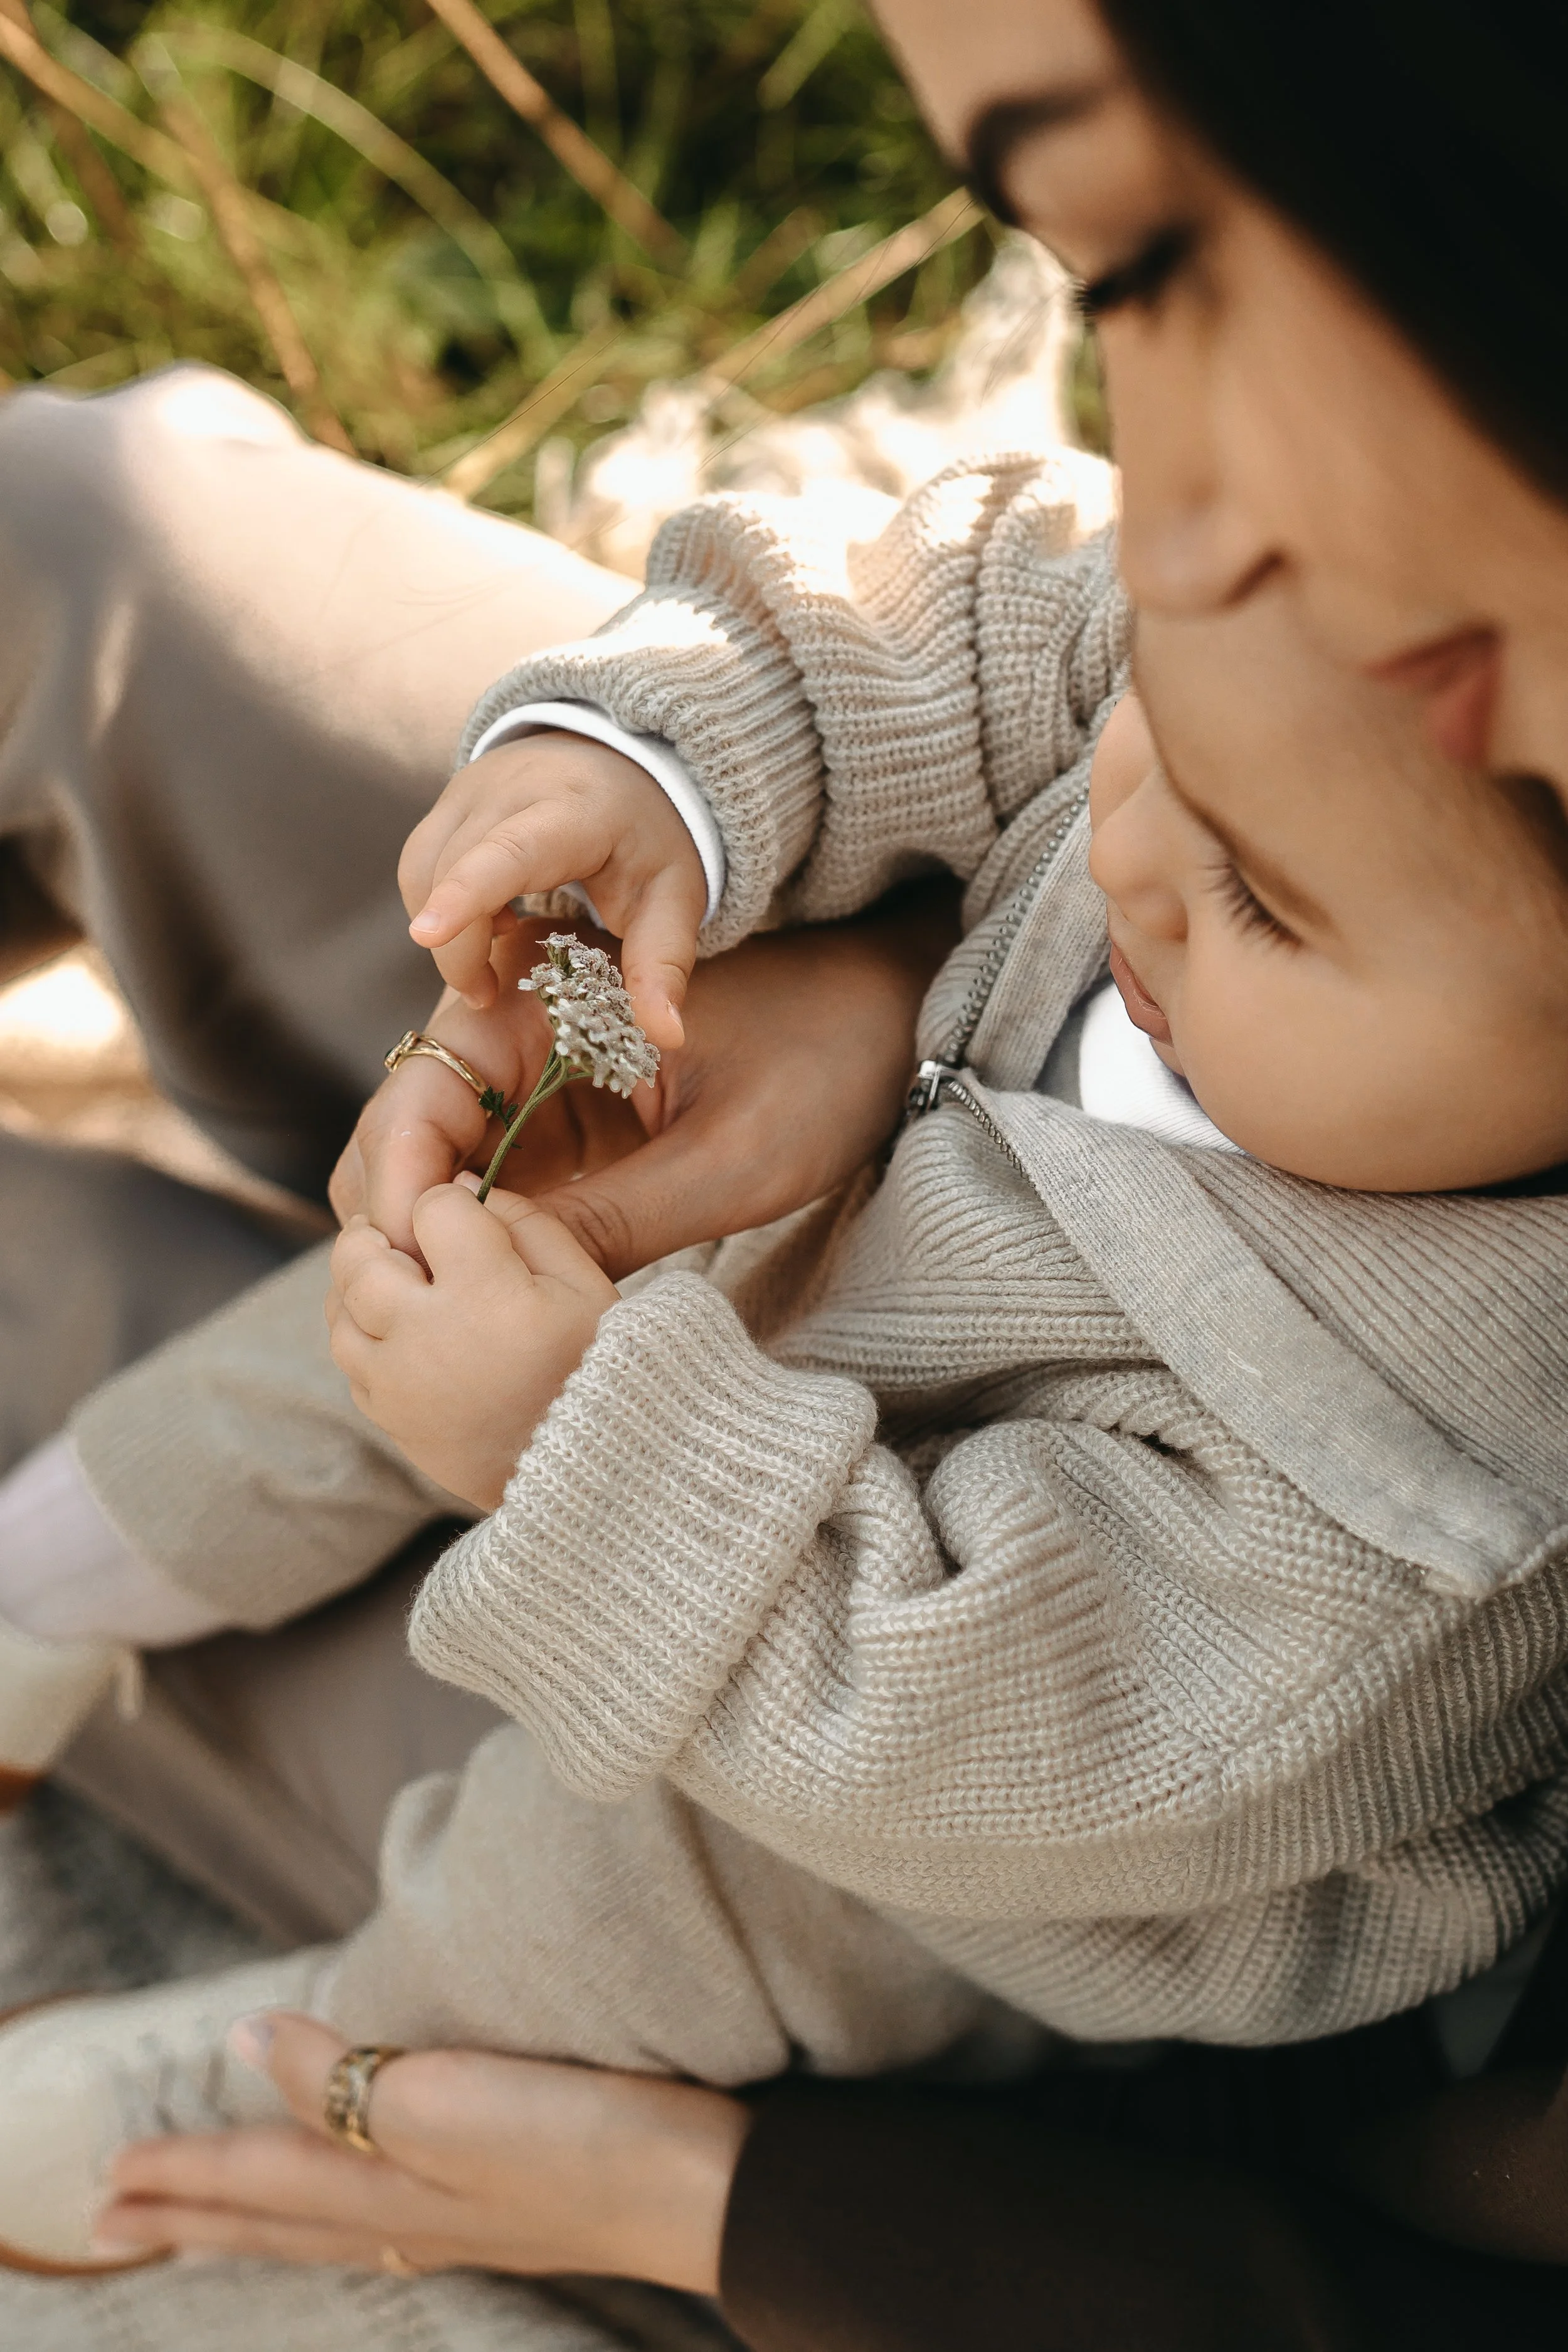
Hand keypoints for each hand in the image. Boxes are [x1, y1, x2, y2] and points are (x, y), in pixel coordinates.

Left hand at [97, 2012, 749, 2289]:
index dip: (181, 2172)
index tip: (106, 2176)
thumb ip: (342, 2075)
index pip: (256, 2178)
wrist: (705, 2192)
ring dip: (253, 2221)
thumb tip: (251, 2041)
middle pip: (274, 2218)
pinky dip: (334, 2223)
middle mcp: (409, 2215)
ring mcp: (460, 2222)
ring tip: (208, 2220)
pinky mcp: (507, 2210)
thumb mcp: (445, 2099)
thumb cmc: (581, 2141)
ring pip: (323, 2228)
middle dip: (192, 2215)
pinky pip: (380, 2229)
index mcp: (385, 2187)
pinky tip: (355, 2221)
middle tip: (112, 2224)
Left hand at [327, 1183, 616, 1508]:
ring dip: (361, 1285)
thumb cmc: (597, 1370)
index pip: (432, 1209)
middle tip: (405, 1234)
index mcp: (484, 1293)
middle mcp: (425, 1335)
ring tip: (398, 1278)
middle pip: (360, 1256)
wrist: (588, 1472)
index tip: (468, 1218)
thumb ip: (529, 1223)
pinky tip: (403, 1331)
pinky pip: (352, 1363)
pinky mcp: (391, 1418)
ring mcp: (399, 1382)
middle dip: (379, 1233)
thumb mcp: (585, 1285)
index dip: (450, 1203)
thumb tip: (467, 1190)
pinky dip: (365, 1336)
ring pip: (340, 1311)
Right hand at [332, 881, 960, 1276]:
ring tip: (445, 1324)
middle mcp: (526, 1033)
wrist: (903, 1020)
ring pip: (448, 1168)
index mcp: (546, 996)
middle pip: (414, 1134)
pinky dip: (487, 1241)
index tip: (406, 1267)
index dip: (398, 1185)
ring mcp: (545, 1084)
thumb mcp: (736, 1156)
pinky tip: (492, 1308)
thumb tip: (509, 1294)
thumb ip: (621, 1220)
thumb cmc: (831, 1057)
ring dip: (438, 1240)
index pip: (424, 1093)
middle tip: (412, 1314)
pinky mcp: (573, 1128)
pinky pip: (503, 1185)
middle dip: (399, 1220)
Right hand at [400, 733, 705, 1043]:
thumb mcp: (674, 900)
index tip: (427, 934)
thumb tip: (666, 1039)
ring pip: (423, 867)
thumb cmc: (650, 840)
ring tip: (491, 957)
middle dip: (458, 946)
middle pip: (451, 869)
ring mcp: (471, 787)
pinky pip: (421, 861)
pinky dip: (438, 903)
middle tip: (487, 994)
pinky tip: (490, 920)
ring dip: (444, 927)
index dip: (466, 893)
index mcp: (574, 811)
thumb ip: (663, 967)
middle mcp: (510, 788)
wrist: (627, 766)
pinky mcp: (449, 800)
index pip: (507, 851)